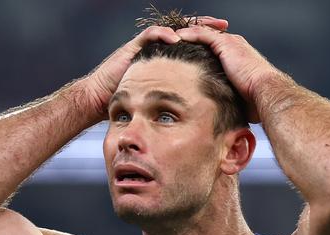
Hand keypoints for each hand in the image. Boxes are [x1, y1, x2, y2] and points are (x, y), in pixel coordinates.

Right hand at [83, 17, 228, 119]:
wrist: (100, 100)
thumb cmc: (129, 105)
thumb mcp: (161, 102)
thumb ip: (179, 101)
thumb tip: (203, 112)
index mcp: (168, 61)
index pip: (192, 45)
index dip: (210, 42)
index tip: (228, 42)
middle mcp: (158, 50)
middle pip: (185, 31)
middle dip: (205, 27)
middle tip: (223, 26)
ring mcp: (145, 46)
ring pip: (171, 28)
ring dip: (189, 27)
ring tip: (205, 28)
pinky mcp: (133, 47)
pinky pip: (150, 35)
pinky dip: (163, 35)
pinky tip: (176, 38)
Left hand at [176, 26, 281, 120]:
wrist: (265, 93)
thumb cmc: (256, 101)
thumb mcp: (237, 98)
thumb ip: (225, 99)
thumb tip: (217, 117)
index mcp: (237, 55)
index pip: (213, 46)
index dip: (198, 48)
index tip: (183, 56)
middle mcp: (234, 45)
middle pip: (207, 35)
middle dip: (190, 38)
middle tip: (173, 44)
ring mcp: (230, 42)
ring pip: (202, 31)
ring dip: (186, 34)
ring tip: (170, 39)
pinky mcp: (225, 43)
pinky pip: (202, 34)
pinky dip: (189, 35)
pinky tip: (176, 38)